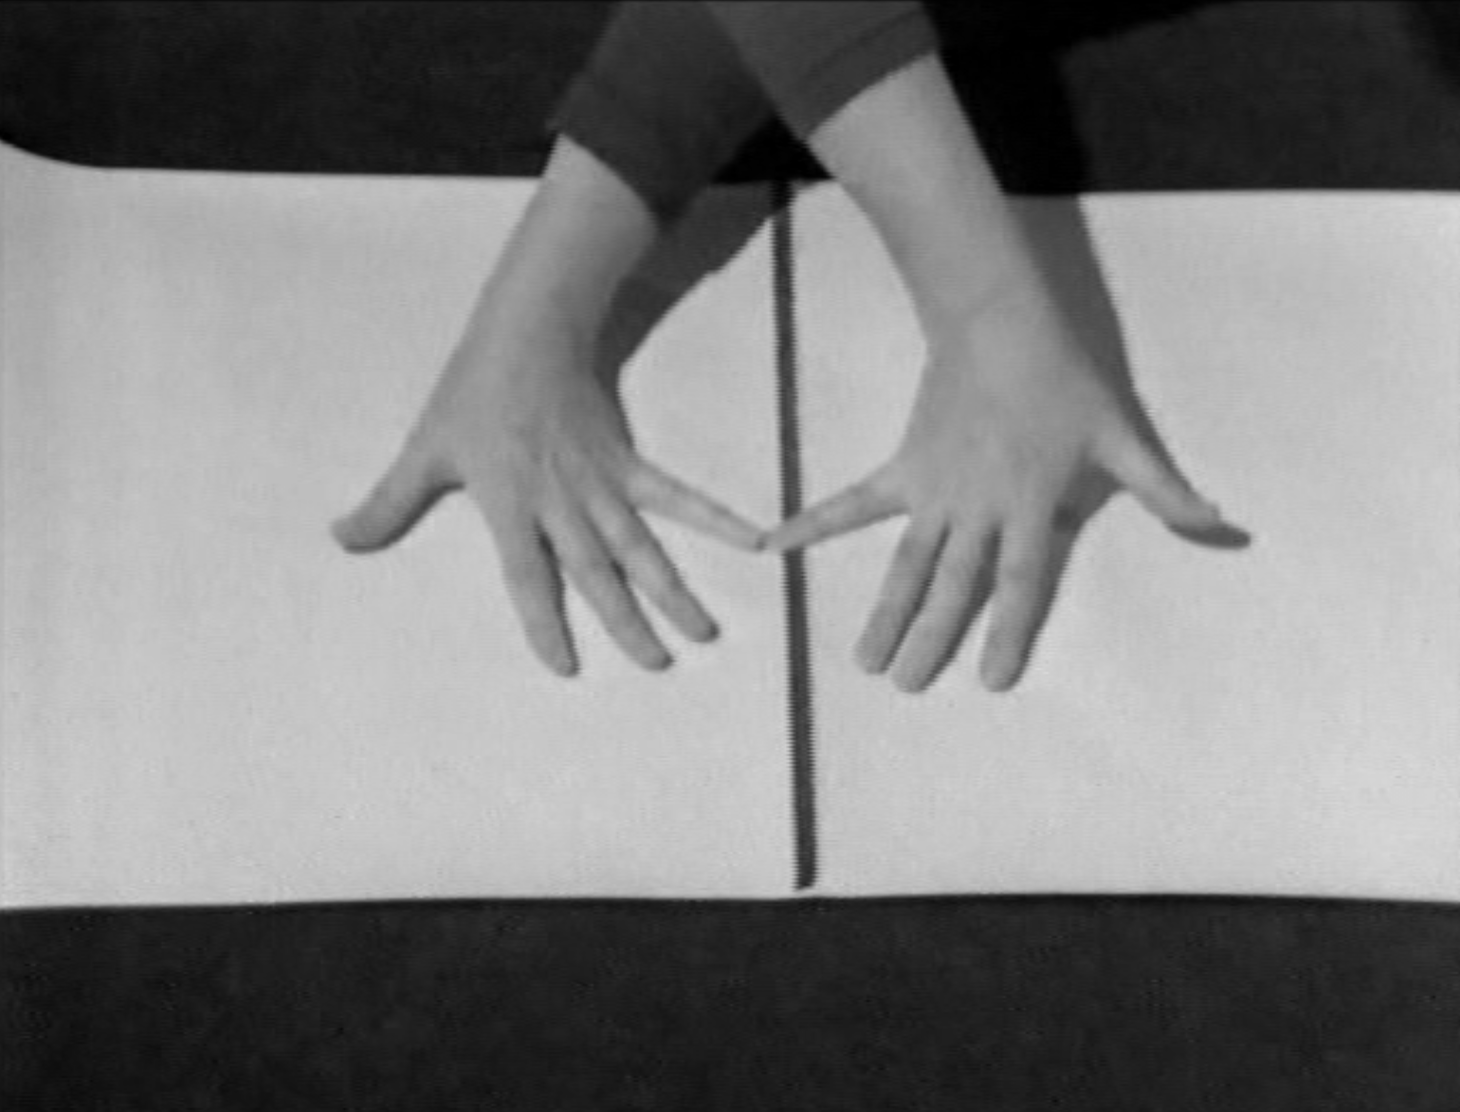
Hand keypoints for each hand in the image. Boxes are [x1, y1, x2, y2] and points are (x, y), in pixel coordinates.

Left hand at [331, 315, 764, 676]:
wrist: (527, 332)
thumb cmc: (472, 392)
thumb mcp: (424, 449)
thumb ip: (388, 503)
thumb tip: (341, 539)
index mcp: (510, 504)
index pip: (529, 577)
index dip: (546, 623)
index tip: (565, 666)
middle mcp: (561, 502)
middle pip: (598, 572)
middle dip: (627, 622)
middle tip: (657, 666)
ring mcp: (601, 482)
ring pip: (641, 545)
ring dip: (673, 590)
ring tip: (703, 632)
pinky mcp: (628, 459)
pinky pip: (676, 495)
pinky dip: (713, 517)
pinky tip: (752, 539)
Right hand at [765, 295, 1236, 693]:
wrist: (999, 322)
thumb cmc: (1064, 380)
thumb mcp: (1122, 434)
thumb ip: (1164, 490)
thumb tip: (1223, 527)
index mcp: (1029, 506)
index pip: (1019, 582)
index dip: (1006, 632)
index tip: (992, 680)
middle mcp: (975, 509)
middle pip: (951, 585)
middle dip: (929, 639)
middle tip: (907, 687)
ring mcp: (932, 491)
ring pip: (905, 563)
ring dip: (884, 612)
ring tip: (864, 660)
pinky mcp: (903, 468)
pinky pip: (853, 503)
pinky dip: (814, 523)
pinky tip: (776, 545)